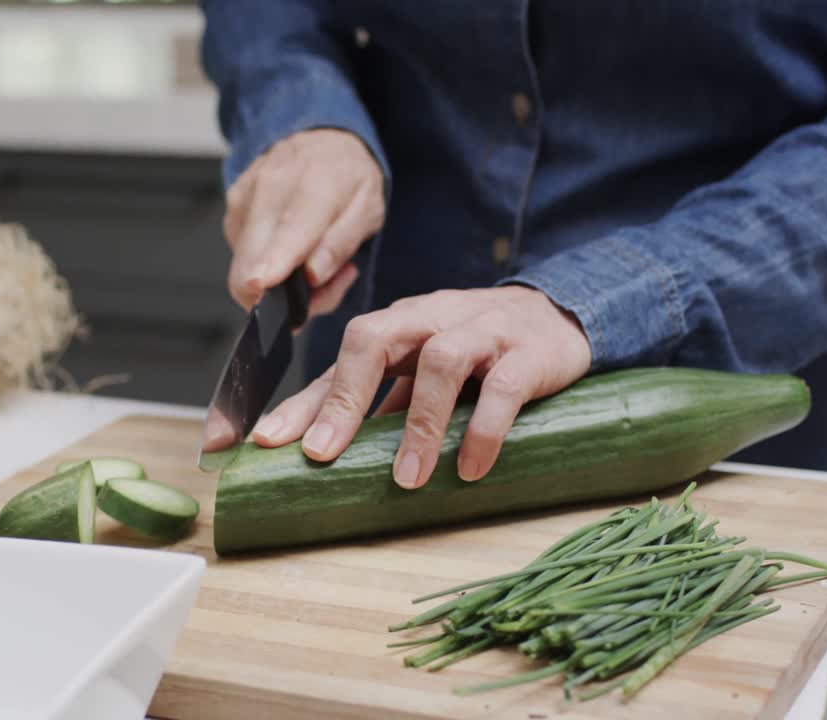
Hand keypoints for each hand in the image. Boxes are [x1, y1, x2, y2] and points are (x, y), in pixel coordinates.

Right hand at [224, 128, 384, 319]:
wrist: (320, 138)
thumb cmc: (348, 177)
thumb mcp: (368, 210)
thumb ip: (341, 244)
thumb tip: (312, 275)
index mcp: (316, 186)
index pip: (290, 231)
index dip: (273, 263)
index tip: (261, 284)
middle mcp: (272, 187)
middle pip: (253, 260)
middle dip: (281, 294)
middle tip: (319, 289)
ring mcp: (246, 196)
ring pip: (245, 267)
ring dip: (276, 282)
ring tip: (309, 264)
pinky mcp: (232, 207)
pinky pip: (242, 256)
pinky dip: (266, 265)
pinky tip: (290, 250)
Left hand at [251, 286, 591, 488]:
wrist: (562, 317)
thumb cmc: (480, 348)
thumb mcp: (426, 369)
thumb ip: (386, 402)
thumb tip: (330, 451)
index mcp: (401, 324)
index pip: (340, 358)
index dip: (302, 401)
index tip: (265, 442)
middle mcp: (433, 318)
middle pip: (374, 339)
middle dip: (343, 399)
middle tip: (323, 456)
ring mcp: (482, 330)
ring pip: (441, 363)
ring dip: (420, 426)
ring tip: (409, 480)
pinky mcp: (529, 352)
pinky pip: (503, 388)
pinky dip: (483, 429)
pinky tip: (471, 468)